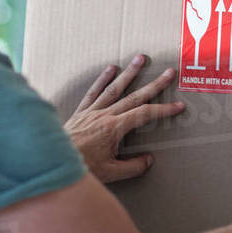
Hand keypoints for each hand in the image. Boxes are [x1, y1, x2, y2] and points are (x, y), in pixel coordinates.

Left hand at [64, 54, 184, 183]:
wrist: (53, 163)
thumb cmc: (82, 168)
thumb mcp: (111, 173)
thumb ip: (133, 167)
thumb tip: (149, 160)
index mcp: (114, 128)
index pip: (145, 114)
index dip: (163, 110)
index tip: (178, 106)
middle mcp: (105, 115)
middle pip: (134, 96)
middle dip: (154, 84)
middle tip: (169, 72)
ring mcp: (92, 111)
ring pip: (115, 88)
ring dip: (129, 73)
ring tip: (141, 58)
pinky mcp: (81, 113)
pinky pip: (93, 92)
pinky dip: (102, 79)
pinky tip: (111, 68)